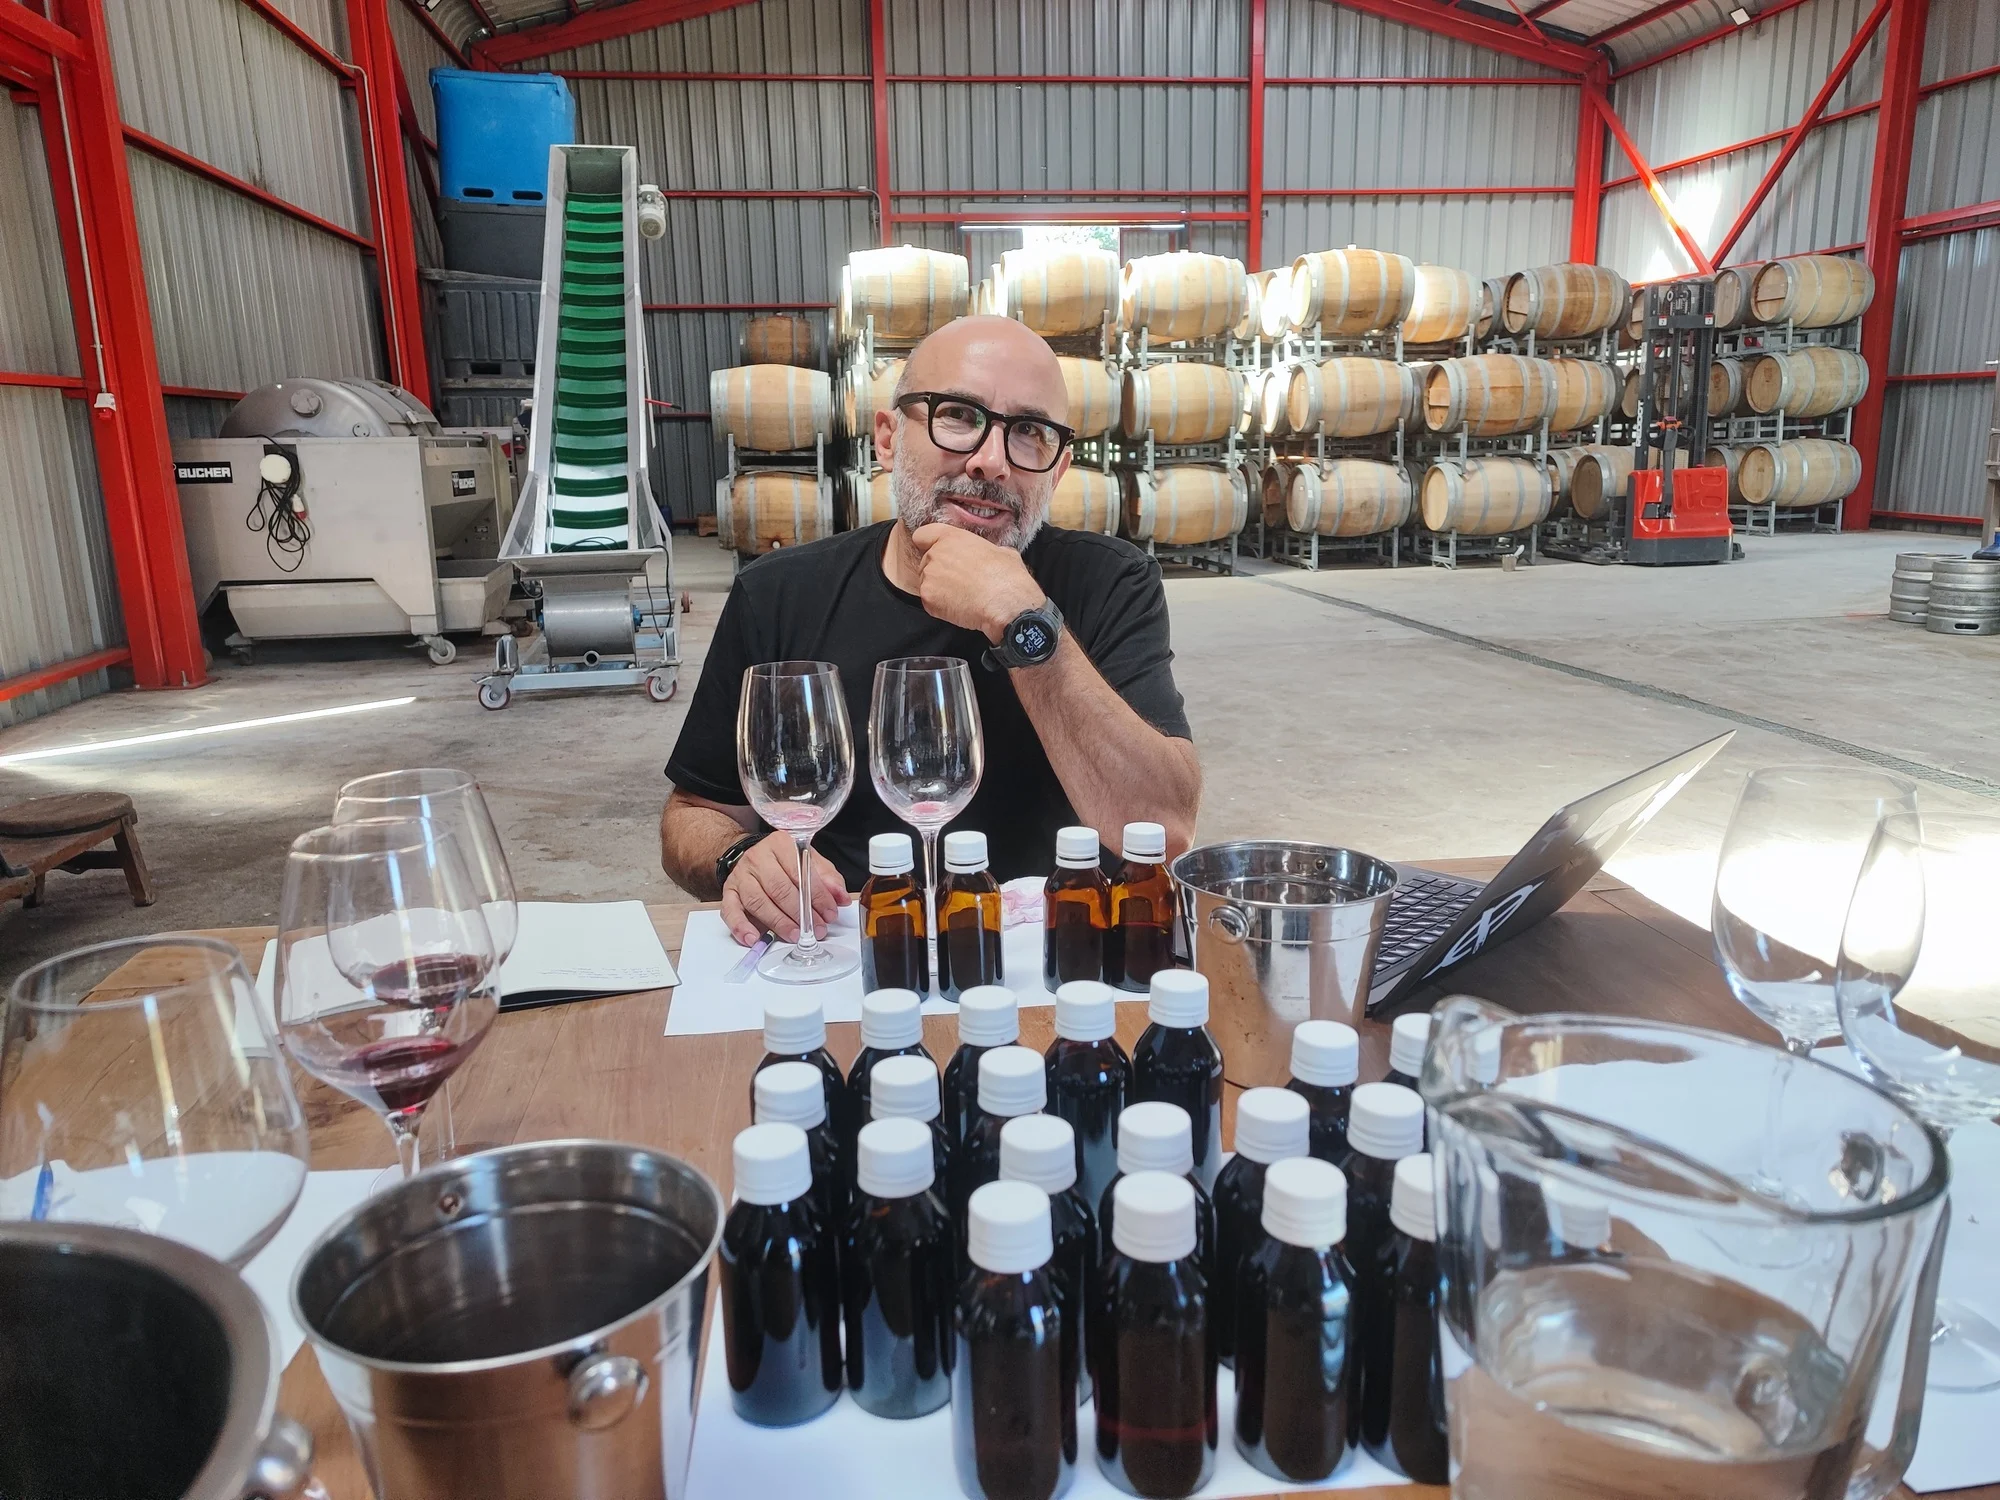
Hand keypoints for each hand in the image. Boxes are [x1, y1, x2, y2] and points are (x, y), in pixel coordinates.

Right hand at [722, 833, 850, 945]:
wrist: (755, 856)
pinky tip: (753, 939)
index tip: (830, 913)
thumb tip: (840, 897)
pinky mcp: (728, 891)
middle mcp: (758, 857)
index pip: (800, 872)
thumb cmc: (786, 861)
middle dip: (800, 912)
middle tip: (815, 929)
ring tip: (794, 935)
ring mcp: (741, 875)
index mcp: (781, 844)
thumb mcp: (810, 861)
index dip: (817, 895)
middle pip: (778, 888)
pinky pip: (730, 910)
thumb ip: (827, 878)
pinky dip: (741, 926)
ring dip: (778, 922)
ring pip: (758, 902)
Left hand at [909, 523, 1044, 641]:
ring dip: (939, 590)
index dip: (927, 545)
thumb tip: (992, 556)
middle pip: (926, 562)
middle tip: (959, 582)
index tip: (937, 553)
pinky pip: (930, 602)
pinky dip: (941, 607)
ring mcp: (929, 576)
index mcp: (951, 537)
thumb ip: (986, 550)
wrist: (1005, 603)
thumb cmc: (1007, 577)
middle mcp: (936, 553)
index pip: (923, 535)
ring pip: (927, 583)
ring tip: (962, 596)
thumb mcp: (1002, 552)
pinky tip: (960, 607)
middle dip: (938, 572)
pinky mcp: (928, 598)